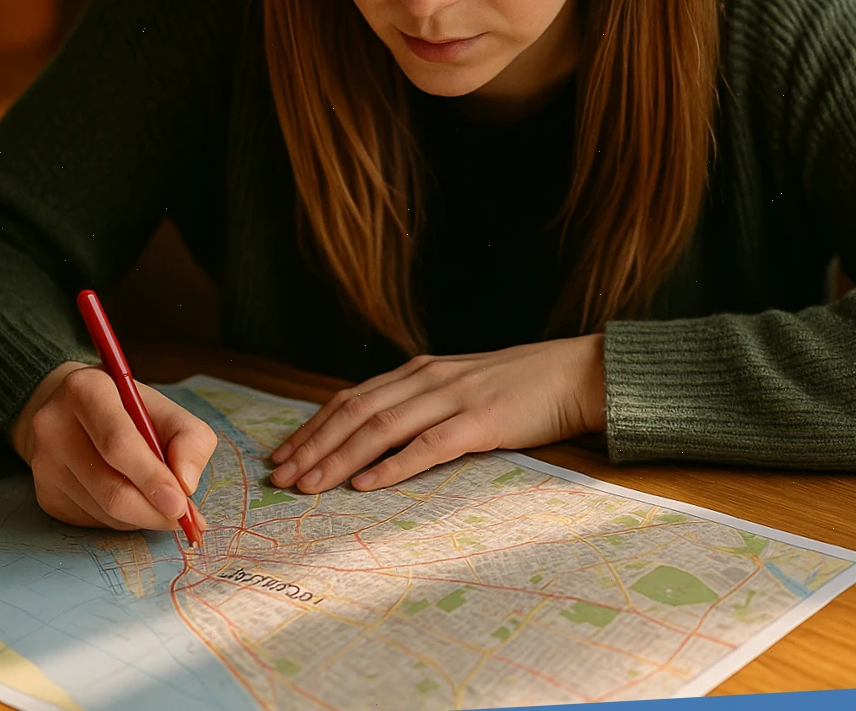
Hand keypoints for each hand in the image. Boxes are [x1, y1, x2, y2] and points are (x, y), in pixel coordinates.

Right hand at [10, 361, 215, 532]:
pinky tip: (131, 499)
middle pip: (110, 488)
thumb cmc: (128, 410)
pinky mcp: (44, 492)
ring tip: (159, 501)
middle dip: (153, 510)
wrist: (74, 411)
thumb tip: (187, 484)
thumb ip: (190, 439)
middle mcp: (55, 425)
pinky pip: (93, 522)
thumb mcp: (166, 409)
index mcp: (86, 390)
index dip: (152, 478)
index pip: (118, 443)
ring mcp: (44, 463)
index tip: (180, 504)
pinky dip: (122, 520)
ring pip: (104, 511)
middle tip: (182, 518)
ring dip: (142, 516)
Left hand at [267, 334, 605, 494]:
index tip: (281, 454)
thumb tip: (375, 433)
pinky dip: (392, 465)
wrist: (575, 373)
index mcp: (418, 370)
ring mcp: (454, 398)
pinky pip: (428, 445)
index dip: (312, 427)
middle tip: (280, 476)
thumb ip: (420, 402)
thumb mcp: (459, 386)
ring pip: (381, 427)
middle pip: (355, 412)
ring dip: (339, 458)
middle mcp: (428, 378)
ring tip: (310, 485)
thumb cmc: (519, 386)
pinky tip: (366, 483)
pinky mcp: (481, 421)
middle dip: (313, 445)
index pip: (350, 398)